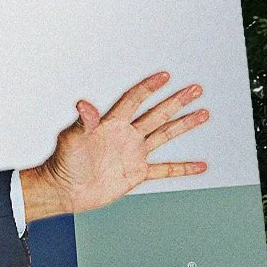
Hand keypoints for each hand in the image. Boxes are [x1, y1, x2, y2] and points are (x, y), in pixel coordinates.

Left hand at [20, 73, 208, 221]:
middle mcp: (126, 135)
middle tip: (195, 88)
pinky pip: (165, 169)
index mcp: (111, 124)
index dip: (148, 87)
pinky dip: (183, 168)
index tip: (165, 75)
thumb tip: (83, 104)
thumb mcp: (71, 140)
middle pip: (156, 113)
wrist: (64, 190)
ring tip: (203, 114)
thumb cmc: (62, 163)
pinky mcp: (136, 173)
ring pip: (164, 135)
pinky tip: (200, 166)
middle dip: (176, 101)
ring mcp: (133, 153)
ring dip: (184, 125)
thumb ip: (81, 122)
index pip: (133, 100)